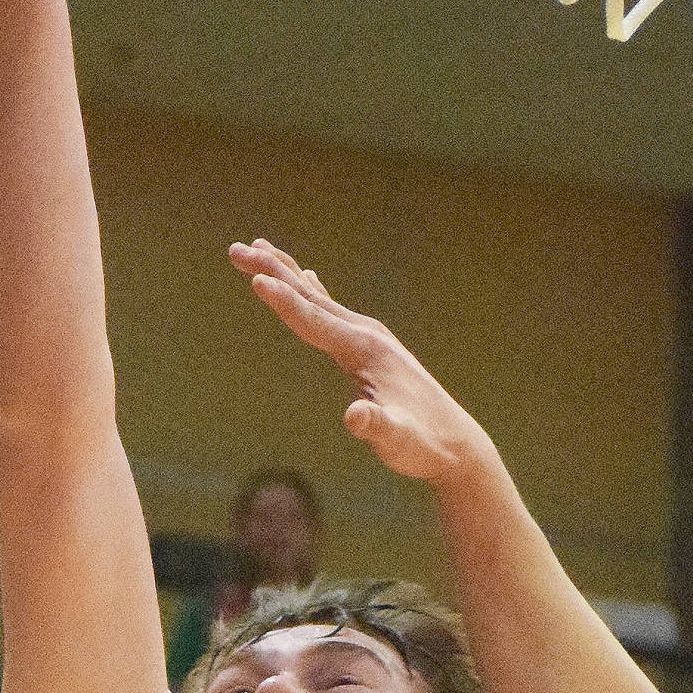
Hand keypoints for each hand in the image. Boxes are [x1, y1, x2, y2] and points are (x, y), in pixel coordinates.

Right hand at [231, 241, 492, 488]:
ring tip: (257, 247)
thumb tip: (355, 417)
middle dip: (273, 272)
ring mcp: (370, 337)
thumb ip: (376, 427)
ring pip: (318, 297)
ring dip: (286, 273)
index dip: (283, 302)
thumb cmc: (423, 446)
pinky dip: (311, 291)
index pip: (315, 320)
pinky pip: (331, 310)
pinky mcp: (371, 347)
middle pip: (310, 296)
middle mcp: (367, 334)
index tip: (254, 279)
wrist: (456, 445)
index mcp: (366, 350)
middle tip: (236, 249)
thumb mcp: (397, 441)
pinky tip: (306, 277)